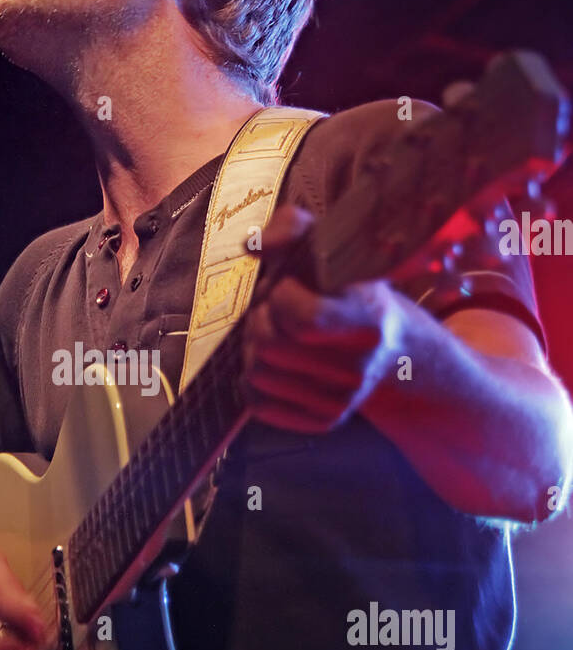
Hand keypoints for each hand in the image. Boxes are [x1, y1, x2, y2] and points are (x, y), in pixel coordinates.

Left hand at [240, 204, 403, 432]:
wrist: (395, 350)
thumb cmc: (351, 290)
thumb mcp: (332, 246)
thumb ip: (291, 227)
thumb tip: (254, 245)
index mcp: (368, 320)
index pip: (301, 318)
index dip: (282, 295)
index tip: (291, 285)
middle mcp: (358, 368)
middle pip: (268, 345)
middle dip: (261, 319)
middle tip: (277, 309)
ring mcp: (341, 400)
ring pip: (256, 374)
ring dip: (254, 348)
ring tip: (278, 332)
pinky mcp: (324, 421)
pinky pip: (259, 404)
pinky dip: (255, 381)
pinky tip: (278, 361)